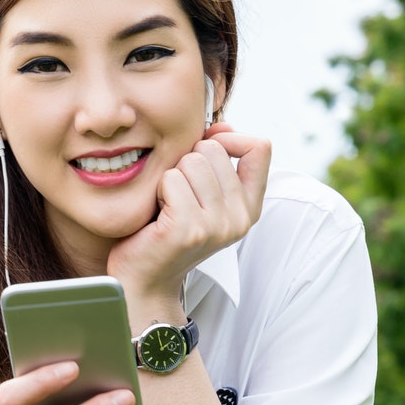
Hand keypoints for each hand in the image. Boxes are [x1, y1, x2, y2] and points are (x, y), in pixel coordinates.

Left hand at [107, 124, 271, 320]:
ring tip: (166, 204)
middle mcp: (240, 218)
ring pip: (191, 162)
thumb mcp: (200, 195)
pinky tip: (157, 213)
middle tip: (176, 193)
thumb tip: (222, 126)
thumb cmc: (165, 228)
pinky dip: (157, 189)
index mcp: (248, 207)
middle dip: (186, 161)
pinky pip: (171, 180)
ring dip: (169, 176)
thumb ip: (216, 160)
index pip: (260, 148)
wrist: (144, 278)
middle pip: (214, 149)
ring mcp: (216, 226)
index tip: (205, 150)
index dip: (229, 139)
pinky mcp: (189, 229)